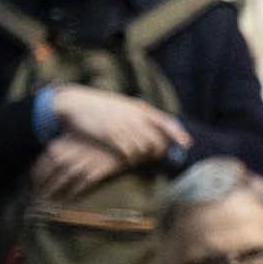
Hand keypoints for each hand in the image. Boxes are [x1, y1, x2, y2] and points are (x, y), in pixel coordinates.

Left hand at [30, 136, 127, 200]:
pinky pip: (80, 186)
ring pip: (62, 182)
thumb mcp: (73, 136)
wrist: (118, 141)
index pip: (40, 166)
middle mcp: (66, 156)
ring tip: (52, 201)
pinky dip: (74, 194)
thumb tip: (47, 157)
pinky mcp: (94, 172)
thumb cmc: (93, 139)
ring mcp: (80, 164)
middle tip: (40, 198)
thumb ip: (58, 146)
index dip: (36, 179)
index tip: (35, 187)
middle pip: (49, 176)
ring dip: (56, 193)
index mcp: (58, 146)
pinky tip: (70, 199)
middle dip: (43, 189)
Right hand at [52, 85, 189, 163]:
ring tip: (139, 159)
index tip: (187, 144)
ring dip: (143, 156)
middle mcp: (133, 117)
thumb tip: (154, 122)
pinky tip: (127, 160)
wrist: (76, 103)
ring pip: (143, 148)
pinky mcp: (110, 136)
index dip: (177, 133)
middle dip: (158, 150)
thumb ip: (138, 113)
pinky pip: (127, 152)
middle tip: (155, 156)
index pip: (165, 121)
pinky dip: (130, 158)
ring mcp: (122, 126)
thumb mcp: (123, 105)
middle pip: (156, 139)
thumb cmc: (100, 106)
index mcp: (138, 108)